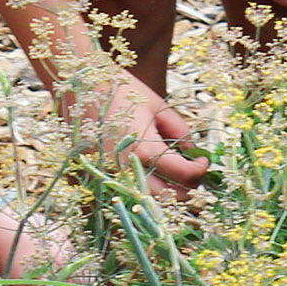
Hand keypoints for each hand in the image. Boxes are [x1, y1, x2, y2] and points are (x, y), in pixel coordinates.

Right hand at [59, 70, 208, 193]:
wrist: (83, 85)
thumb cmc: (124, 92)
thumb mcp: (160, 108)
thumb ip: (181, 132)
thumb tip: (192, 152)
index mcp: (145, 151)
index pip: (186, 175)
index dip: (201, 169)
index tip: (203, 159)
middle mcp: (127, 170)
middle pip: (169, 198)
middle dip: (187, 187)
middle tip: (192, 170)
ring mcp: (110, 175)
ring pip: (147, 200)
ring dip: (165, 191)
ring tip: (171, 171)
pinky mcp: (98, 174)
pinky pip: (127, 190)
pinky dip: (143, 187)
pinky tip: (148, 170)